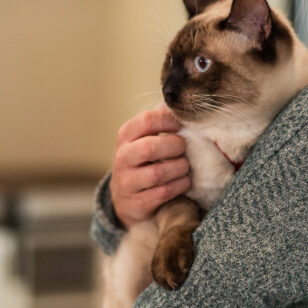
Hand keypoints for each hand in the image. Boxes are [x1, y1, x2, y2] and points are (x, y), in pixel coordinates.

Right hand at [110, 104, 190, 227]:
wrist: (126, 199)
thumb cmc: (142, 161)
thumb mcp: (143, 138)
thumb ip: (159, 121)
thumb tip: (178, 103)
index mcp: (125, 136)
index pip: (146, 120)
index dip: (169, 121)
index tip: (181, 125)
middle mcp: (122, 158)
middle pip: (150, 147)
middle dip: (174, 146)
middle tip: (183, 148)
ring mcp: (127, 182)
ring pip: (158, 173)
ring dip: (179, 168)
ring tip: (184, 166)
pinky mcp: (137, 203)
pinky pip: (164, 192)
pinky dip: (179, 185)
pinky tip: (183, 181)